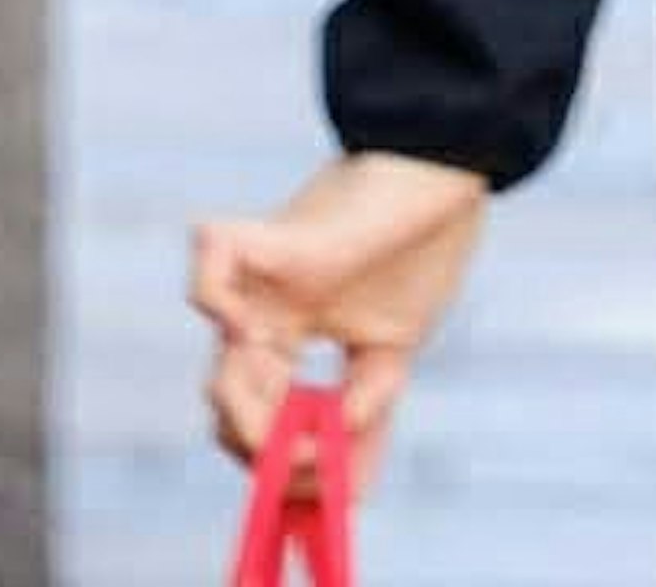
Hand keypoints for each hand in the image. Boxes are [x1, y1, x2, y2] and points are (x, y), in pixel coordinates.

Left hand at [190, 152, 489, 487]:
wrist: (444, 168)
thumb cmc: (420, 246)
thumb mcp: (392, 351)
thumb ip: (367, 411)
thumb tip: (343, 488)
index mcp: (291, 334)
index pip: (261, 419)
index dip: (286, 462)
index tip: (325, 477)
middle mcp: (267, 313)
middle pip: (231, 407)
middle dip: (266, 449)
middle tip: (308, 457)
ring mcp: (265, 279)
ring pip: (222, 366)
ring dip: (250, 412)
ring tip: (292, 413)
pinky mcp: (272, 237)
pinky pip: (210, 264)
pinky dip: (215, 302)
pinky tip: (249, 330)